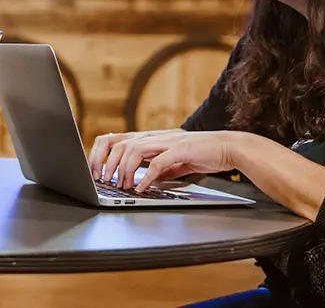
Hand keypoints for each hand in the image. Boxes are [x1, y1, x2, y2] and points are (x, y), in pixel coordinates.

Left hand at [88, 130, 237, 191]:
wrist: (229, 147)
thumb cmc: (203, 153)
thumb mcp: (174, 161)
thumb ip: (159, 168)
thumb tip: (145, 181)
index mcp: (151, 137)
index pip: (116, 139)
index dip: (101, 153)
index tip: (95, 170)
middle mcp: (156, 136)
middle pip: (120, 143)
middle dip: (106, 162)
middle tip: (103, 180)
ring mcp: (168, 141)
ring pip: (134, 150)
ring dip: (124, 170)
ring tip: (122, 186)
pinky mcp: (181, 149)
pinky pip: (158, 163)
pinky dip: (147, 177)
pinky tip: (142, 188)